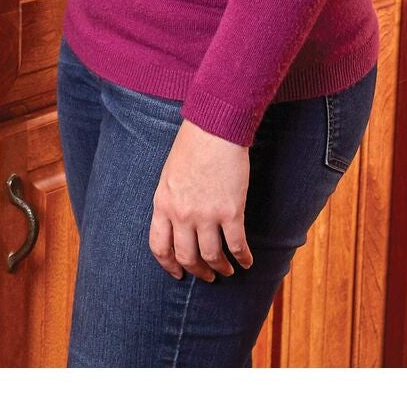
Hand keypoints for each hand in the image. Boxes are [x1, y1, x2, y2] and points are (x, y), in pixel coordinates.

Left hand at [149, 121, 253, 282]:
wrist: (214, 130)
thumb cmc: (191, 147)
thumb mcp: (169, 176)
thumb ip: (170, 202)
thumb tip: (176, 224)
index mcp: (162, 204)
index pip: (159, 245)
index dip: (168, 265)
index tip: (177, 273)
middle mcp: (181, 214)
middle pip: (186, 256)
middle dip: (197, 271)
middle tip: (206, 276)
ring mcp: (206, 215)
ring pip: (211, 256)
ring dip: (220, 268)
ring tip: (227, 270)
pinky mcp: (231, 212)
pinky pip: (237, 245)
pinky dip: (242, 258)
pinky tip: (247, 262)